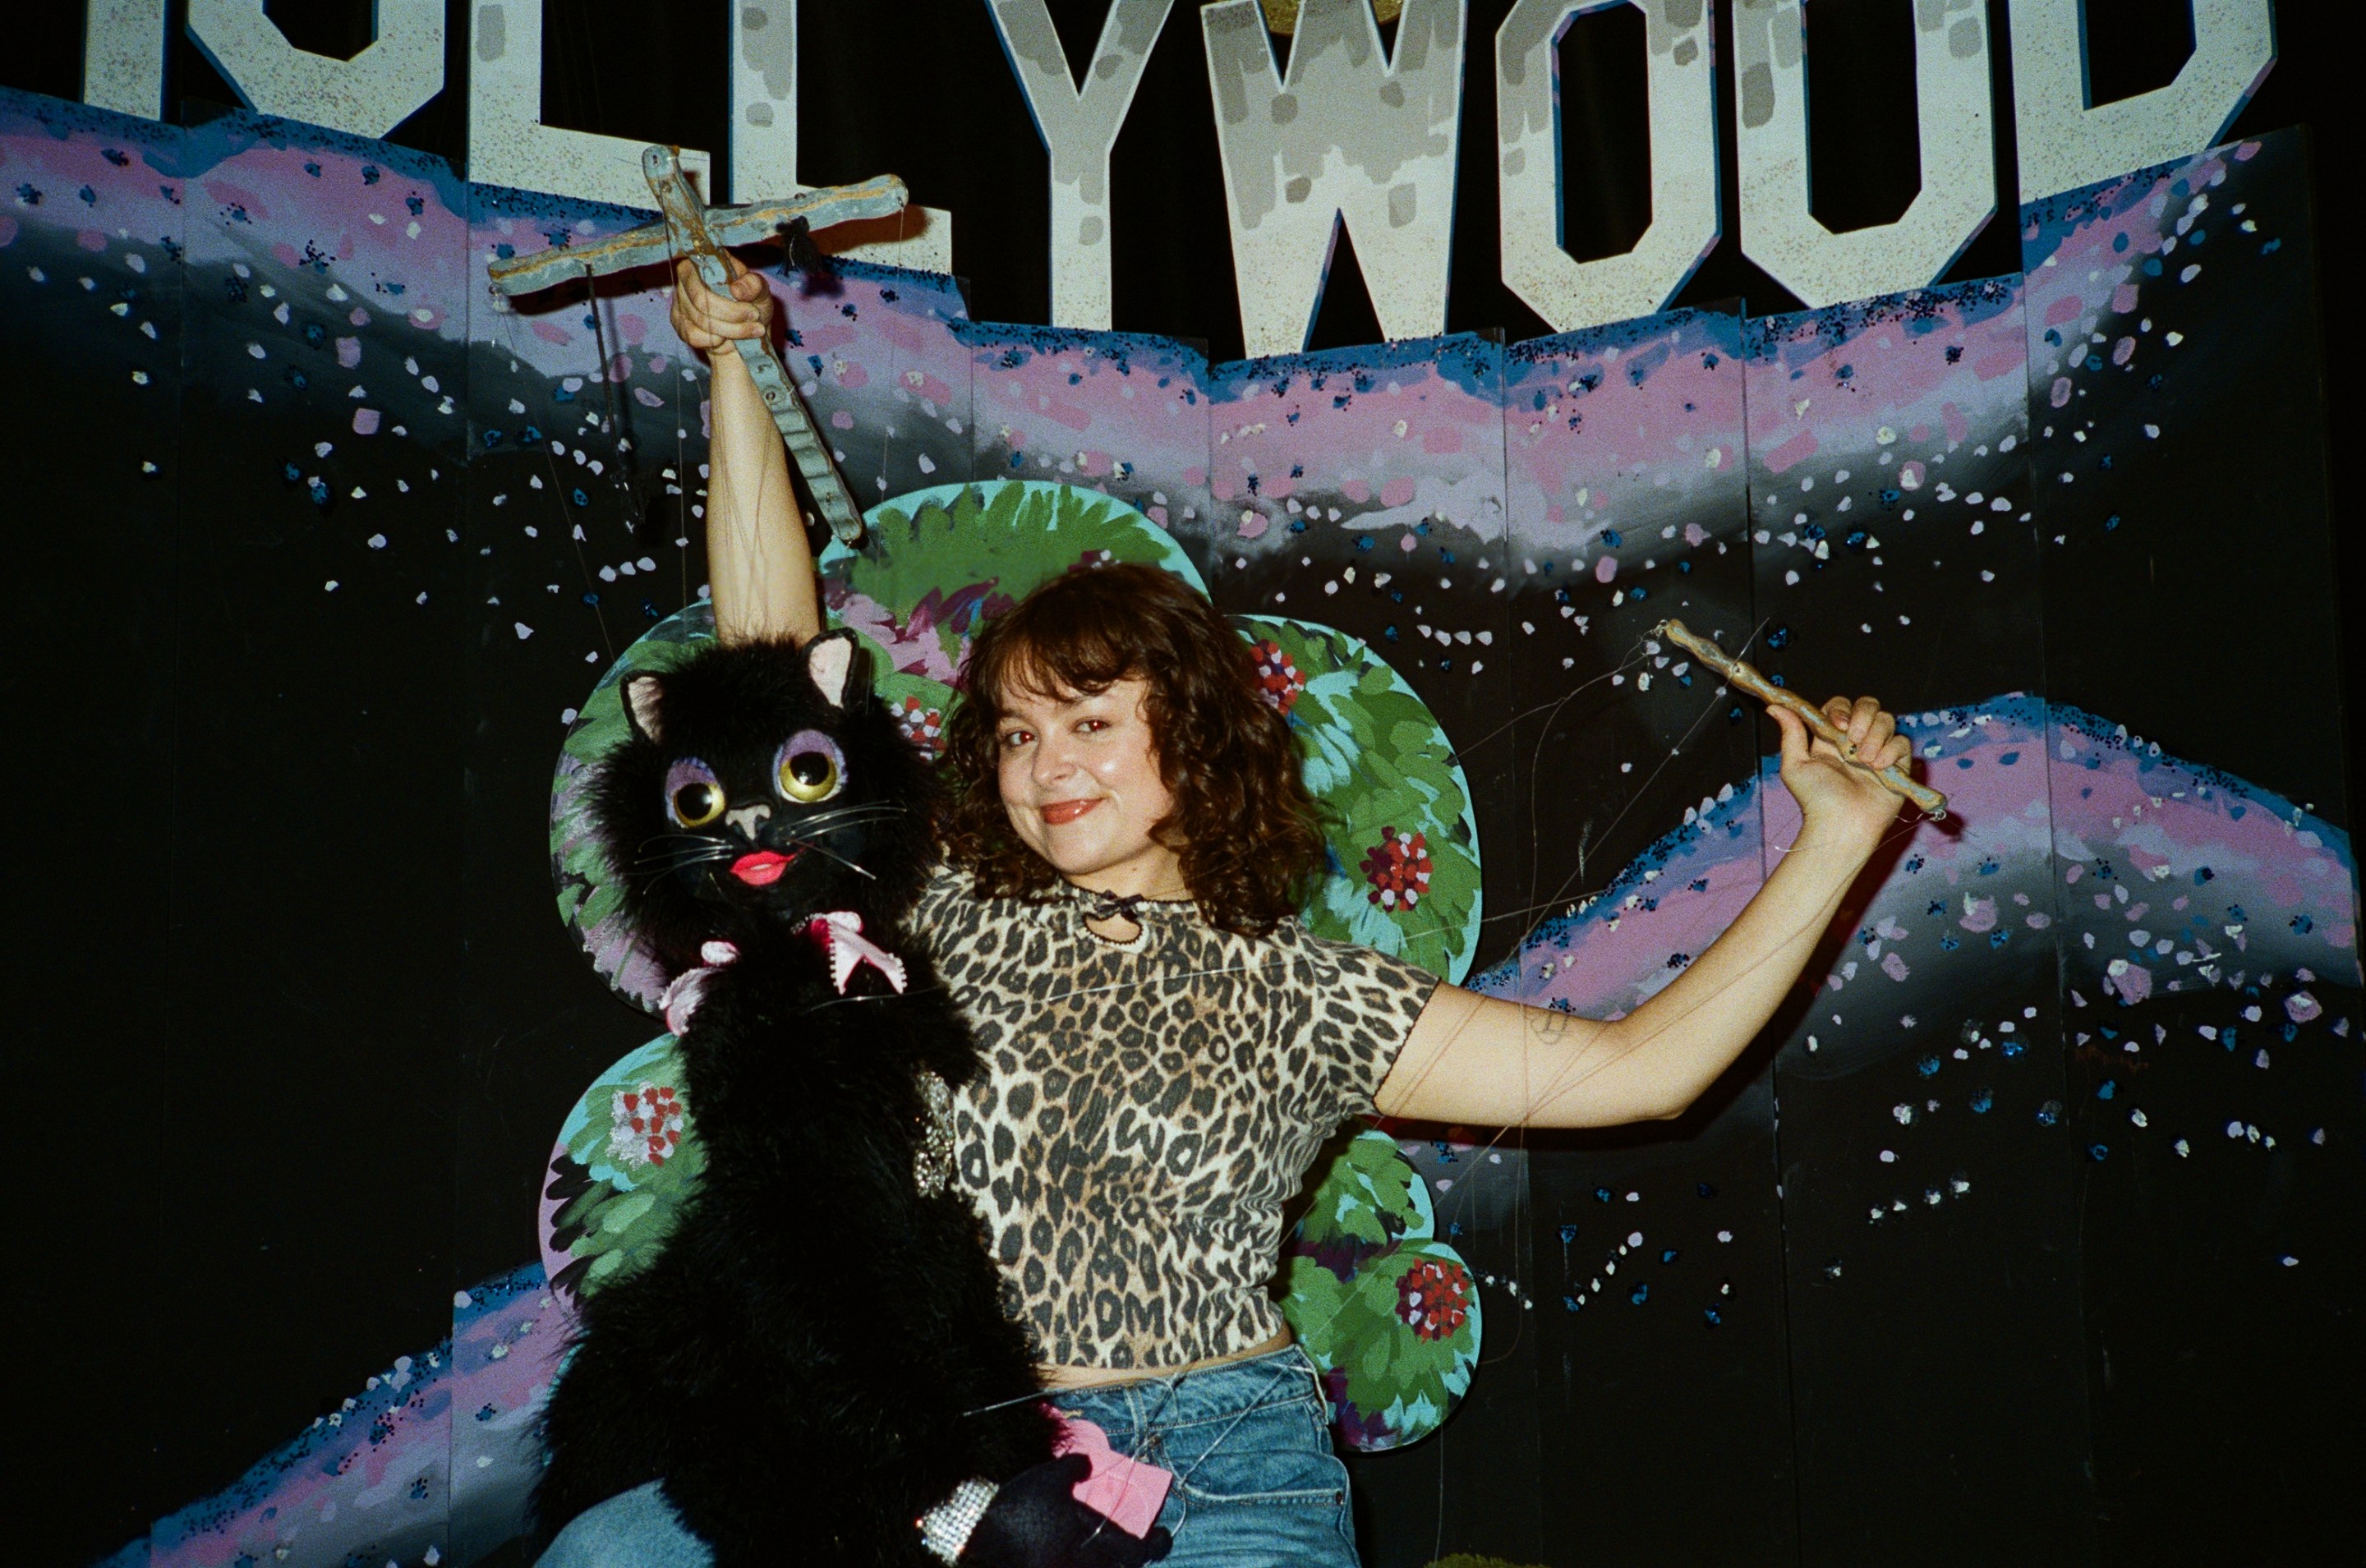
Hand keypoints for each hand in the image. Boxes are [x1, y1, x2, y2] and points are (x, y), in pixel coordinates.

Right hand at [669, 252, 772, 358]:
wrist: (747, 332)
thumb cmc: (752, 304)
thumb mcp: (761, 291)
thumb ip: (753, 285)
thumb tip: (736, 290)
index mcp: (702, 263)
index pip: (700, 278)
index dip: (726, 300)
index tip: (751, 309)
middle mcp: (685, 280)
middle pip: (701, 301)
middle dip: (732, 316)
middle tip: (755, 320)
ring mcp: (680, 303)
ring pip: (701, 322)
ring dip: (731, 331)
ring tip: (750, 330)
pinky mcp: (680, 325)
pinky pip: (694, 337)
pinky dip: (716, 341)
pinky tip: (727, 337)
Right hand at [956, 1456, 1172, 1567]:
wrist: (974, 1538)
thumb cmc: (1017, 1509)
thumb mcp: (1049, 1478)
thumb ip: (1074, 1469)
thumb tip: (1087, 1465)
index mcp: (1091, 1546)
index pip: (1137, 1553)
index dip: (1154, 1544)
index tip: (1160, 1535)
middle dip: (1131, 1557)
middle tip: (1137, 1542)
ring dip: (1108, 1560)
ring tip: (1106, 1546)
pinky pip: (1075, 1566)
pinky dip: (1082, 1560)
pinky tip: (1074, 1550)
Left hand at [1768, 694, 1911, 858]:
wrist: (1841, 825)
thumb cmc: (1816, 799)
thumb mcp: (1796, 765)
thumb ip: (1791, 734)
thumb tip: (1775, 707)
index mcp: (1831, 738)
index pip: (1841, 706)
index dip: (1841, 709)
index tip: (1838, 724)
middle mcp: (1856, 742)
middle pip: (1868, 706)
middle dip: (1863, 716)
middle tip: (1853, 739)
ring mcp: (1878, 751)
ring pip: (1887, 720)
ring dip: (1875, 736)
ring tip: (1865, 761)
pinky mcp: (1898, 765)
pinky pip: (1902, 743)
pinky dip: (1891, 751)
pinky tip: (1879, 767)